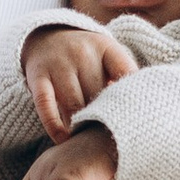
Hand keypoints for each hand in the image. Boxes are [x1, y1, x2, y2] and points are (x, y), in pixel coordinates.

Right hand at [22, 23, 134, 141]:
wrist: (47, 36)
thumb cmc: (86, 57)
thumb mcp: (108, 56)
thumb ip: (124, 77)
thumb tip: (142, 110)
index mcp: (105, 48)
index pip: (125, 72)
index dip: (131, 98)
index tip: (135, 120)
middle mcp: (82, 53)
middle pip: (98, 95)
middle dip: (104, 118)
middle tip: (111, 139)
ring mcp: (58, 64)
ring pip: (74, 104)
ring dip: (80, 126)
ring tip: (88, 143)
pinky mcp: (38, 76)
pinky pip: (45, 105)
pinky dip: (54, 125)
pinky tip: (63, 139)